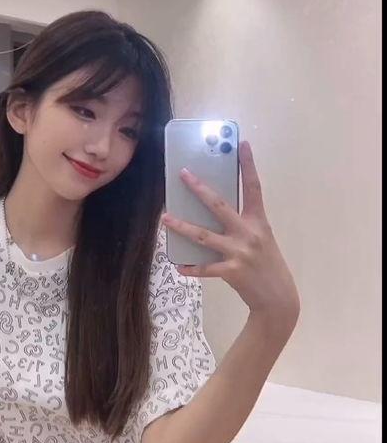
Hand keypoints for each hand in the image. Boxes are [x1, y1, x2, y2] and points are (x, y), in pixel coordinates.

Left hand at [161, 140, 299, 320]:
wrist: (278, 299)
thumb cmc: (268, 265)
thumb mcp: (262, 240)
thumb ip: (244, 225)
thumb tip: (214, 213)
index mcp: (259, 222)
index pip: (253, 187)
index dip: (248, 164)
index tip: (241, 143)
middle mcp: (249, 233)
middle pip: (219, 205)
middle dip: (199, 189)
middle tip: (183, 174)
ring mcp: (240, 252)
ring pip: (204, 235)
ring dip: (182, 227)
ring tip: (165, 219)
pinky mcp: (232, 271)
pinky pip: (205, 268)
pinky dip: (191, 267)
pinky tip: (178, 265)